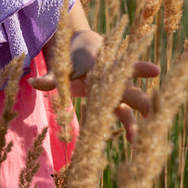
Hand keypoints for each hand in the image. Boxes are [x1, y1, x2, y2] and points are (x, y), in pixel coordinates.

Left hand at [29, 29, 158, 142]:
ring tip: (148, 132)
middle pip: (129, 88)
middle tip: (153, 109)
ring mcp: (117, 89)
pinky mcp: (116, 100)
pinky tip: (135, 141)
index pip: (116, 69)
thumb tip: (32, 82)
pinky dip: (130, 125)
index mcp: (101, 66)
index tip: (155, 70)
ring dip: (139, 117)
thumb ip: (50, 77)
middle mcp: (114, 77)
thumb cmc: (73, 56)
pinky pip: (124, 113)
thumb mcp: (61, 66)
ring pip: (131, 102)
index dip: (136, 69)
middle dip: (141, 100)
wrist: (86, 45)